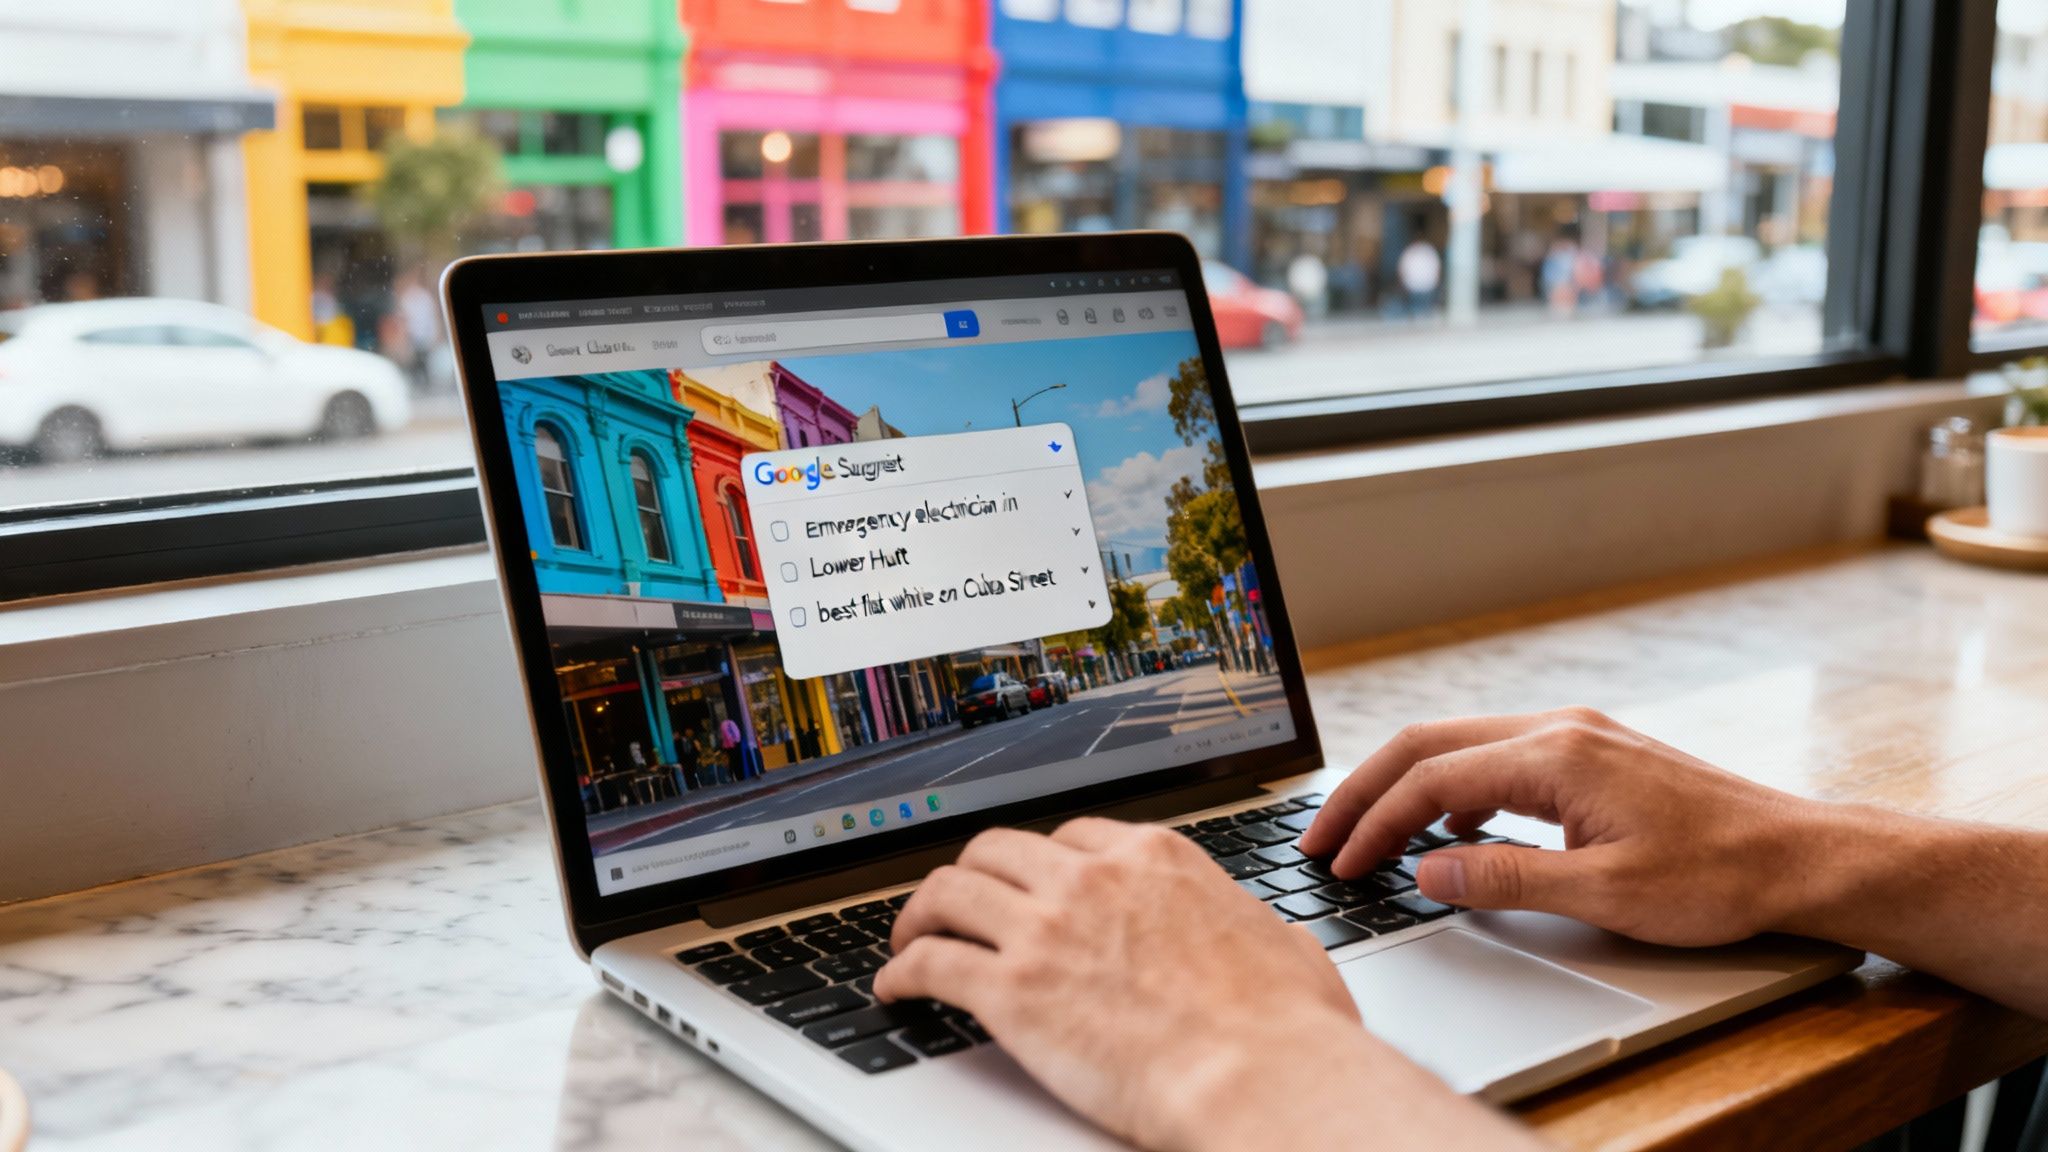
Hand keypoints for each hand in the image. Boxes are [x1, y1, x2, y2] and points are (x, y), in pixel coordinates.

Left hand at [873, 818, 1528, 1151]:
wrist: (1260, 1072)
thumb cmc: (1286, 1026)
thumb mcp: (1285, 945)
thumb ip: (1258, 930)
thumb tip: (1275, 940)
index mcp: (1155, 858)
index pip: (1072, 836)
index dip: (1040, 861)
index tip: (1027, 882)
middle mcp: (1093, 878)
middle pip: (998, 850)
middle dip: (971, 875)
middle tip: (957, 904)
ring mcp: (1046, 928)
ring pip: (950, 892)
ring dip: (920, 914)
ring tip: (908, 938)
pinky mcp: (1011, 990)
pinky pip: (930, 963)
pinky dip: (901, 972)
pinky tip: (894, 987)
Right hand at [1298, 707, 1827, 946]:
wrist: (1799, 857)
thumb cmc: (1718, 876)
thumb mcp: (1604, 893)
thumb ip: (1504, 879)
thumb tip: (1425, 873)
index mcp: (1556, 755)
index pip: (1432, 780)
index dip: (1376, 824)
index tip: (1342, 864)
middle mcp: (1560, 729)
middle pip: (1429, 745)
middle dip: (1366, 792)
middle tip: (1323, 840)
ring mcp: (1577, 736)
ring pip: (1459, 747)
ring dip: (1406, 790)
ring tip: (1369, 838)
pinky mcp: (1591, 755)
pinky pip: (1497, 760)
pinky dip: (1453, 792)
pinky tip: (1450, 836)